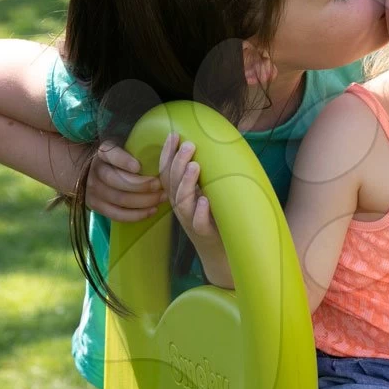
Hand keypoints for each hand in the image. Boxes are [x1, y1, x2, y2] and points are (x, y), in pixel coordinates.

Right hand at [87, 141, 163, 219]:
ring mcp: (94, 190)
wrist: (93, 173)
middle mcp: (96, 171)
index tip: (138, 166)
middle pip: (117, 181)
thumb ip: (139, 148)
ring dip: (144, 201)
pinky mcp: (96, 206)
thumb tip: (171, 141)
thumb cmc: (119, 160)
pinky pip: (117, 215)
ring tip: (161, 198)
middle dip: (142, 185)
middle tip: (160, 185)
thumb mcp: (124, 148)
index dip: (123, 161)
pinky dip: (136, 215)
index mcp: (104, 153)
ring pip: (120, 199)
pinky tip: (152, 210)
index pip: (111, 155)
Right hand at [158, 132, 230, 284]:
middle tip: (188, 145)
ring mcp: (191, 221)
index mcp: (179, 196)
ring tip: (195, 166)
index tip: (172, 135)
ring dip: (187, 183)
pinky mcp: (205, 234)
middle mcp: (181, 207)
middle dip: (177, 162)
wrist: (222, 253)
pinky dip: (201, 211)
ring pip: (183, 202)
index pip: (166, 172)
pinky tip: (205, 199)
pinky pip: (199, 223)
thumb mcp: (205, 193)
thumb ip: (202, 176)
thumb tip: (210, 146)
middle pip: (172, 183)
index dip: (167, 154)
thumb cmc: (214, 218)